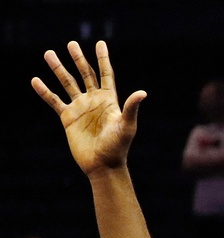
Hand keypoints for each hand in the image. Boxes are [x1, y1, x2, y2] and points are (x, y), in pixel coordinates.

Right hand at [32, 41, 143, 175]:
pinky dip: (45, 91)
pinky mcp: (68, 118)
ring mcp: (80, 108)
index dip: (103, 59)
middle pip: (85, 74)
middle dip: (78, 59)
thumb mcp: (127, 125)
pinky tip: (36, 80)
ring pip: (67, 83)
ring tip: (48, 53)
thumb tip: (143, 92)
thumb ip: (131, 107)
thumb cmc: (118, 146)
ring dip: (58, 69)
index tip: (100, 43)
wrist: (103, 164)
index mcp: (109, 100)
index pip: (106, 74)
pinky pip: (54, 101)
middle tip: (71, 44)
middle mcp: (94, 101)